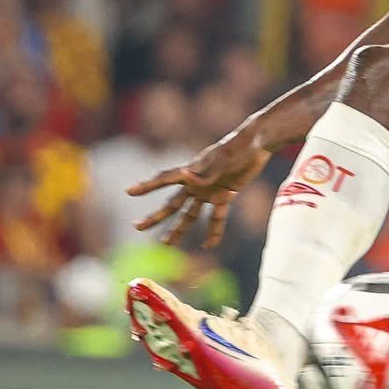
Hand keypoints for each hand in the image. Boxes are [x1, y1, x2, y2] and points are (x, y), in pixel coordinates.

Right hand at [127, 127, 271, 248]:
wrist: (259, 143)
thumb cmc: (239, 147)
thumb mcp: (224, 159)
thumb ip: (206, 172)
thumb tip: (188, 179)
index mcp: (192, 169)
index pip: (164, 179)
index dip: (147, 186)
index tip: (129, 192)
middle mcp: (196, 182)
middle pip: (172, 203)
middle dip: (156, 216)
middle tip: (138, 227)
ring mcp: (209, 190)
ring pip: (190, 214)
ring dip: (179, 229)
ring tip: (166, 242)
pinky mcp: (225, 195)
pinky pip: (217, 217)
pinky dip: (214, 231)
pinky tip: (210, 245)